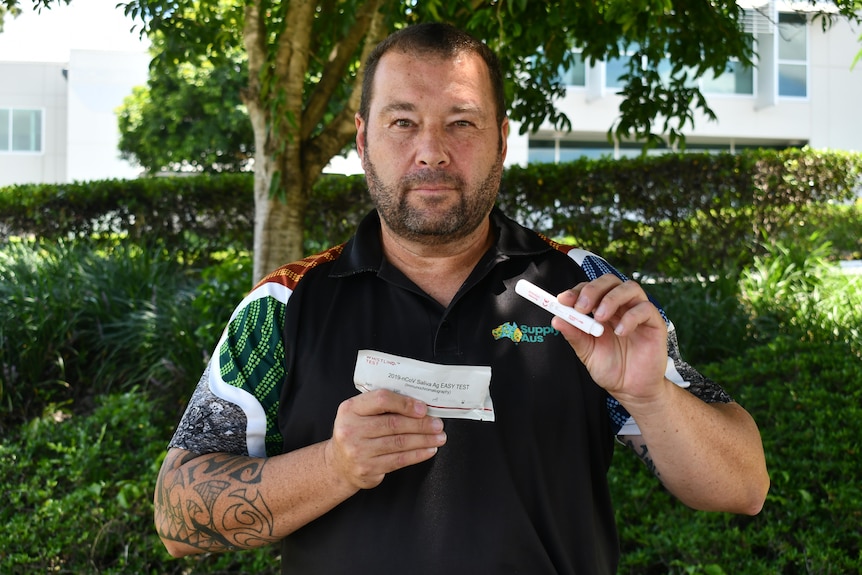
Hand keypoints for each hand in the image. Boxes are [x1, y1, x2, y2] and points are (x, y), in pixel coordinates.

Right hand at [325, 389, 445, 489]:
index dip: (405, 403)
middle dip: (421, 424)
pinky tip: (429, 450)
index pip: (381, 400)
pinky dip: (417, 455)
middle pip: (394, 423)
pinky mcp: (367, 469)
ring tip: (439, 437)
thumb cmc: (356, 433)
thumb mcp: (359, 413)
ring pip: (399, 443)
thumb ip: (382, 406)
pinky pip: (398, 460)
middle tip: (438, 424)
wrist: (339, 464)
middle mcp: (351, 429)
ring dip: (424, 440)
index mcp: (350, 409)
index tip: (423, 408)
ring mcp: (358, 451)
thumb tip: (418, 405)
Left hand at [552, 274, 667, 404]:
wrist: (631, 389)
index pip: (590, 288)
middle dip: (592, 289)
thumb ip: (574, 335)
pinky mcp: (655, 323)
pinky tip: (620, 332)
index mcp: (601, 309)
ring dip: (611, 299)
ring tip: (599, 318)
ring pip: (630, 288)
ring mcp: (638, 312)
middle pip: (610, 281)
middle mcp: (620, 306)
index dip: (576, 291)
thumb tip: (556, 319)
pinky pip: (646, 309)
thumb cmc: (610, 368)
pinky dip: (631, 317)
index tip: (563, 300)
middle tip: (581, 307)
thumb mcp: (586, 352)